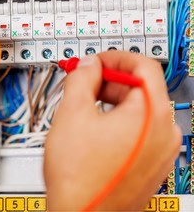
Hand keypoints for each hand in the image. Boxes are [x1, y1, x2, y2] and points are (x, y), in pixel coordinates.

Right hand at [44, 51, 181, 210]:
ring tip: (84, 109)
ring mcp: (161, 152)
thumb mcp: (71, 114)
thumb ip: (81, 79)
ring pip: (139, 112)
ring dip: (112, 102)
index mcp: (152, 115)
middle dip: (109, 81)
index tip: (95, 62)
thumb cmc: (79, 178)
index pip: (143, 66)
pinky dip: (118, 123)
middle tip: (84, 83)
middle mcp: (165, 133)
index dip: (114, 57)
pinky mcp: (151, 166)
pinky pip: (139, 132)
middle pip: (142, 89)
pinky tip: (94, 130)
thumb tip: (88, 66)